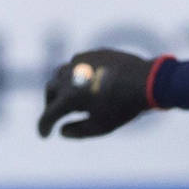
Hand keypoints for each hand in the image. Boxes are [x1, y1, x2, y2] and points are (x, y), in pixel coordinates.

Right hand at [37, 49, 164, 138]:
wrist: (145, 80)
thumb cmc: (124, 107)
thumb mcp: (101, 126)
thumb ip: (78, 131)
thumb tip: (62, 131)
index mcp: (69, 98)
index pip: (48, 114)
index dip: (44, 126)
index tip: (44, 134)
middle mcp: (69, 77)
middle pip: (50, 91)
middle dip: (50, 104)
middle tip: (54, 114)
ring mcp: (79, 62)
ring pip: (60, 74)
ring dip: (60, 87)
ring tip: (68, 97)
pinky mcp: (91, 54)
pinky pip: (75, 63)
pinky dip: (74, 74)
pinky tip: (83, 81)